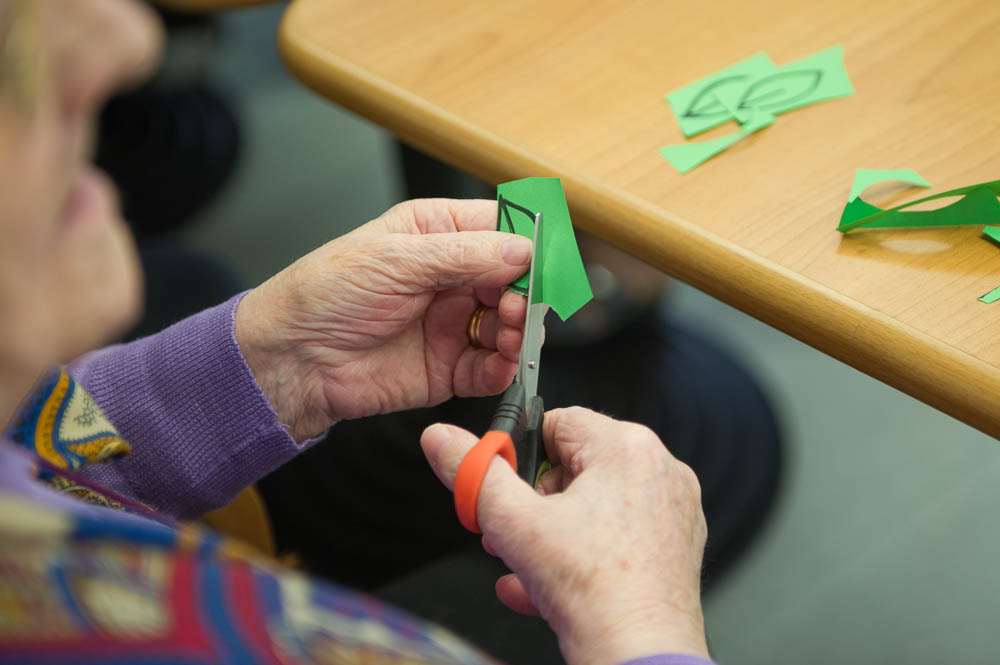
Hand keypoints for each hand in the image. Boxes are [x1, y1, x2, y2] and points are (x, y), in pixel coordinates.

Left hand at [235, 199, 532, 440]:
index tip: (547, 259)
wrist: (291, 359)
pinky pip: (492, 368)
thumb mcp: (395, 259)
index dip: (528, 242)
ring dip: (519, 328)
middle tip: (522, 302)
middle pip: (514, 279)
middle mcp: (450, 277)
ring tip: (509, 330)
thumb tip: (523, 249)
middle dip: (526, 290)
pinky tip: (502, 361)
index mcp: (436, 234)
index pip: (499, 229)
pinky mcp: (449, 368)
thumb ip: (464, 254)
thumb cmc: (324, 295)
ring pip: (510, 324)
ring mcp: (452, 324)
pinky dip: (505, 366)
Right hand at [421, 407, 709, 664]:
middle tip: (510, 530)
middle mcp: (659, 470)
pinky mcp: (675, 548)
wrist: (638, 656)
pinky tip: (545, 585)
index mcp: (627, 447)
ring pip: (595, 505)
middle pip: (575, 465)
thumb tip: (442, 439)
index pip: (557, 421)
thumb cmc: (595, 591)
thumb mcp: (513, 523)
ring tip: (526, 562)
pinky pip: (617, 537)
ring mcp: (672, 511)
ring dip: (552, 531)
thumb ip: (473, 473)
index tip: (501, 484)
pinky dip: (582, 554)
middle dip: (534, 500)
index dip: (518, 455)